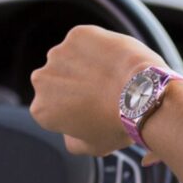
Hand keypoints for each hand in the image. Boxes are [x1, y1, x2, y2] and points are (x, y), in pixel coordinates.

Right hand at [30, 25, 165, 155]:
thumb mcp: (92, 146)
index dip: (72, 109)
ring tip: (111, 75)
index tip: (91, 109)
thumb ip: (72, 140)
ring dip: (84, 64)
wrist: (142, 95)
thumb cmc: (118, 125)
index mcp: (41, 110)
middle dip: (73, 83)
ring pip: (69, 57)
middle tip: (101, 91)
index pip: (52, 107)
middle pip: (57, 80)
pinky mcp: (77, 35)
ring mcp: (58, 54)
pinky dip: (97, 47)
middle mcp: (41, 80)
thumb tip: (70, 132)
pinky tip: (114, 60)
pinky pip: (85, 40)